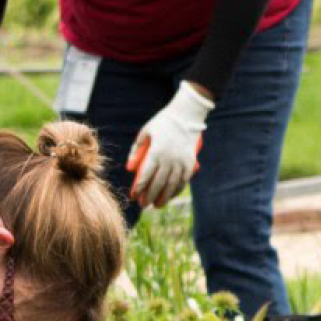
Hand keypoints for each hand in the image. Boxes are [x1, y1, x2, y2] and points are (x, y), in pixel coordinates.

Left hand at [129, 83, 212, 207]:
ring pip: (171, 185)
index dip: (139, 188)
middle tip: (143, 204)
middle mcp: (169, 159)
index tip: (134, 195)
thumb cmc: (162, 123)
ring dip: (164, 197)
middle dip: (149, 197)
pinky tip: (170, 196)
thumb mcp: (145, 133)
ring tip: (156, 205)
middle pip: (158, 183)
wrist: (187, 115)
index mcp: (156, 152)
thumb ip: (135, 150)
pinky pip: (183, 181)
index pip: (146, 176)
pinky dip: (177, 191)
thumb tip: (129, 168)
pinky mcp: (190, 163)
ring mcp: (181, 162)